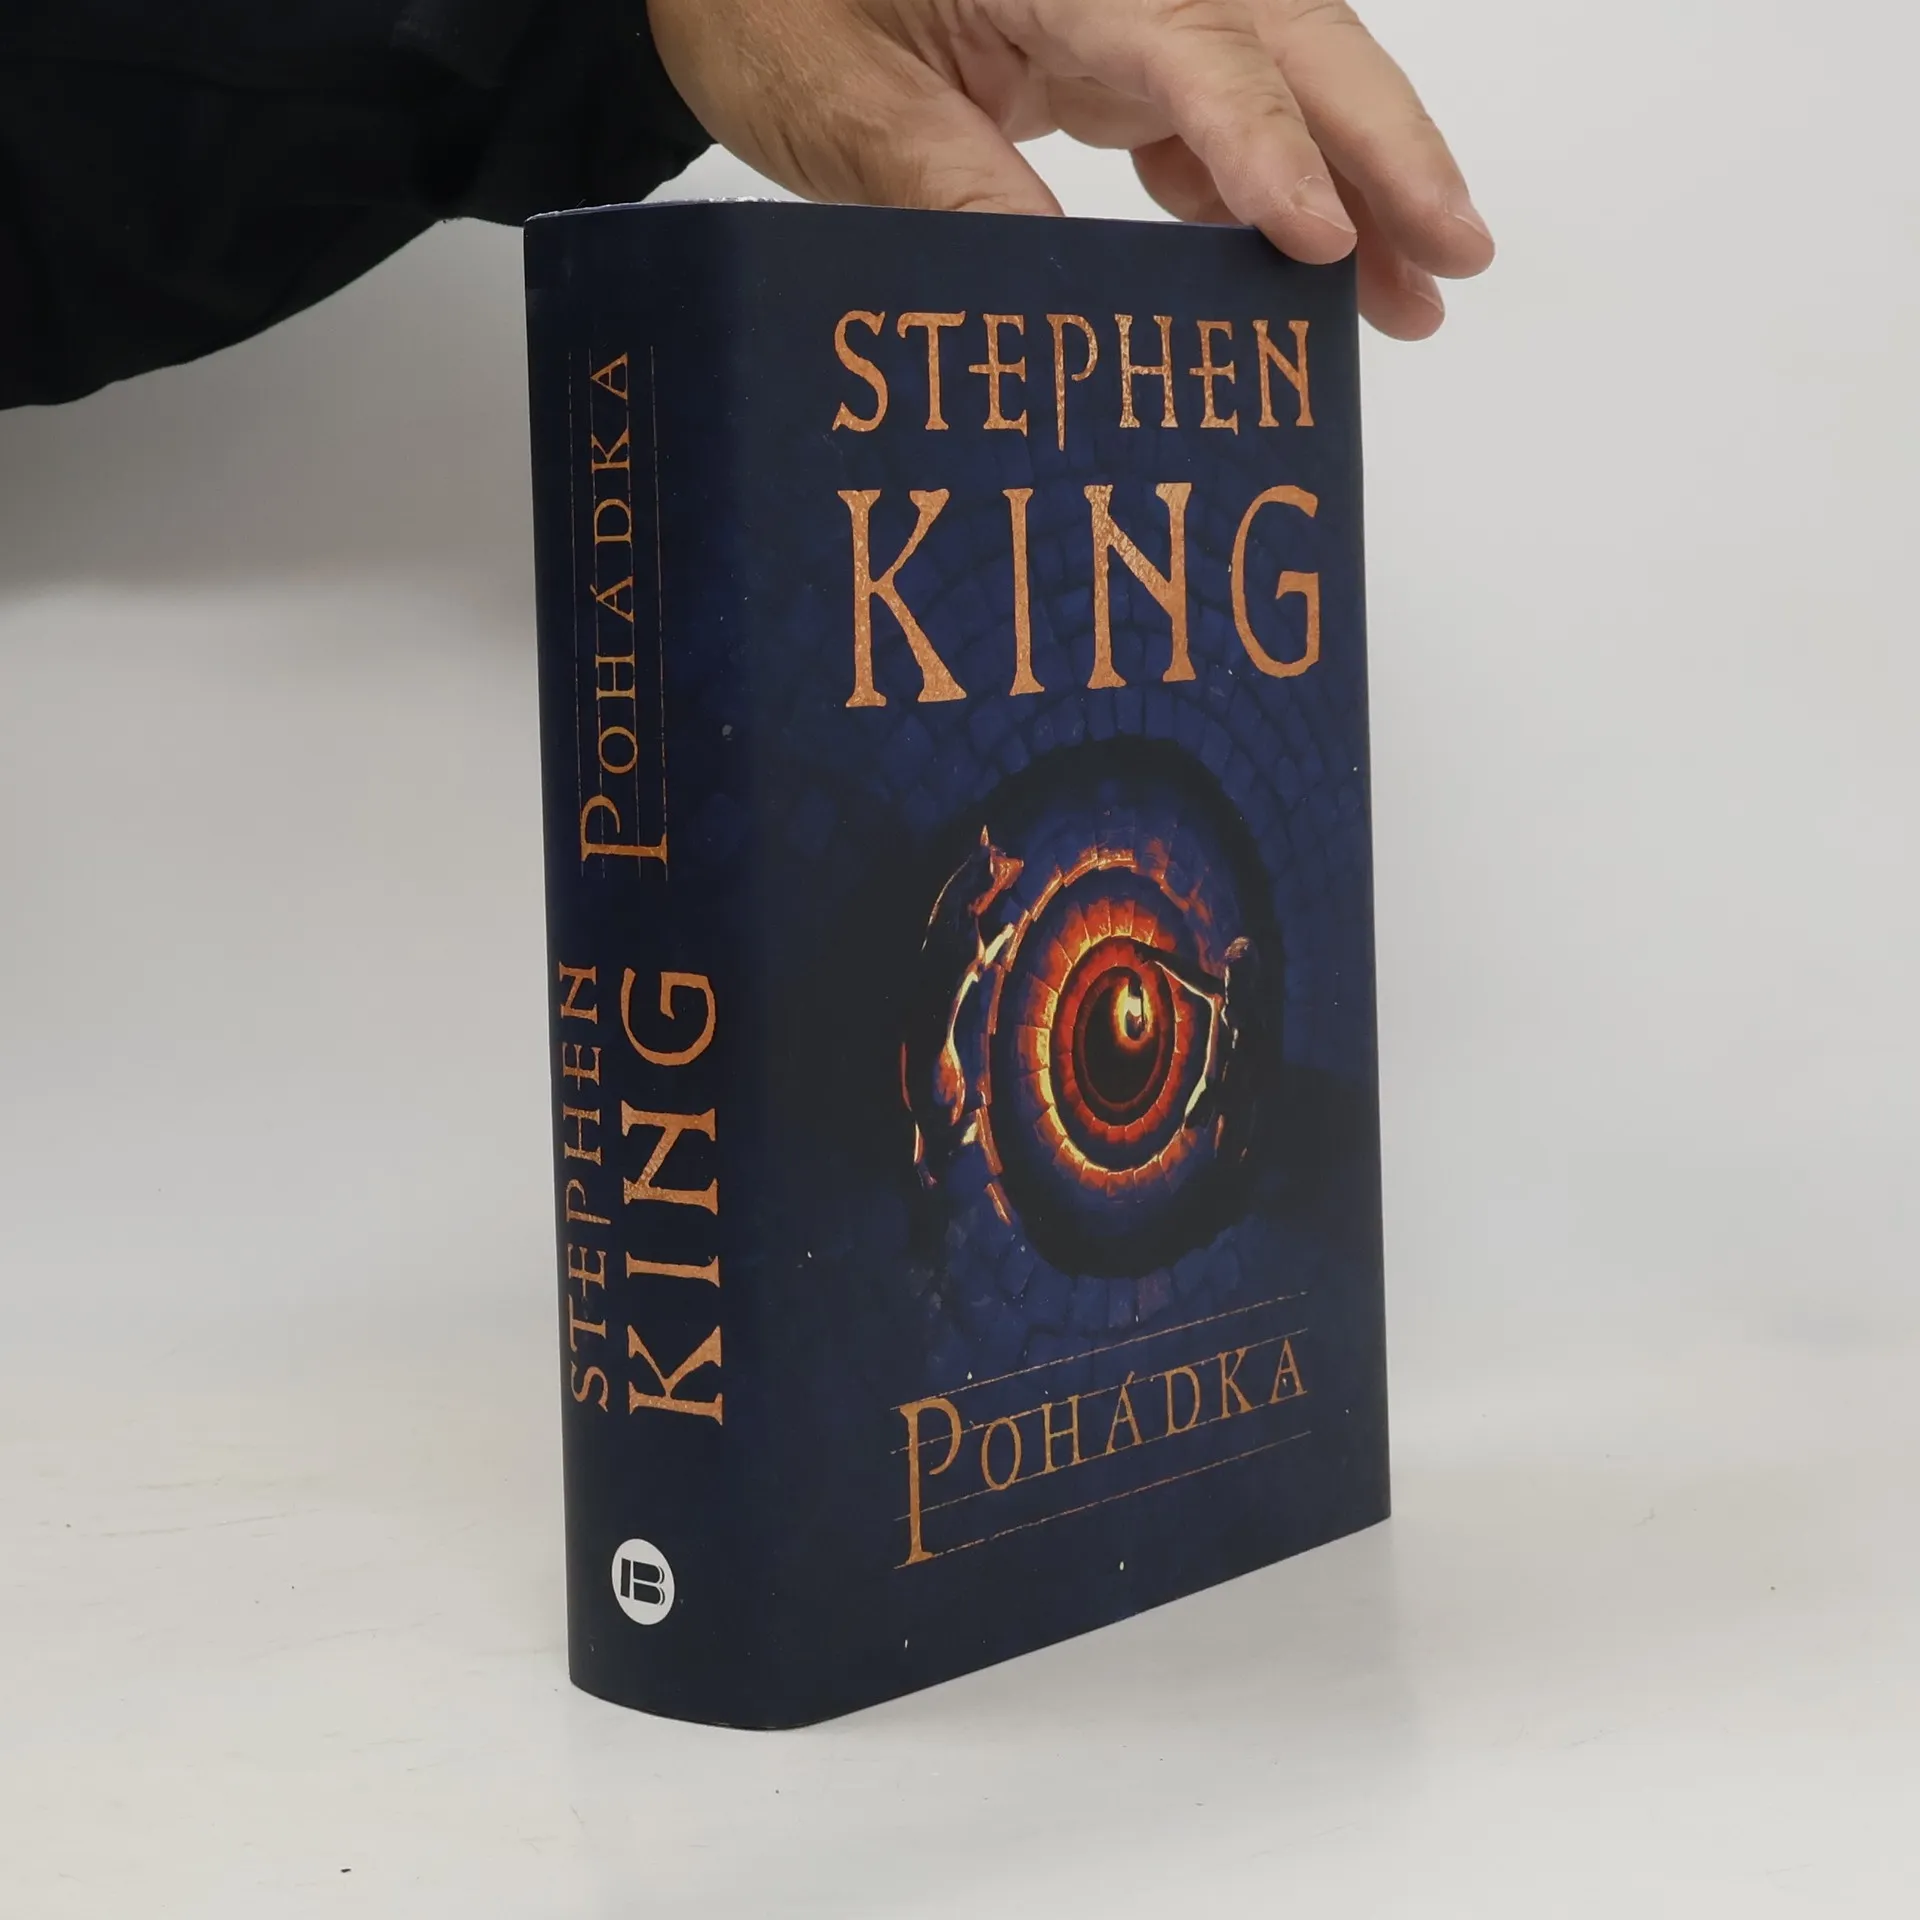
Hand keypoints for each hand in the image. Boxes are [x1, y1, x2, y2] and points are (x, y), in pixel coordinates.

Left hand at [647, 0, 1492, 339]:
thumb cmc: (763, 11)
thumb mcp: (841, 107)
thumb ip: (950, 191)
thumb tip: (1063, 309)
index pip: (1192, 46)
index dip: (1267, 146)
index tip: (1324, 243)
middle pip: (1286, 35)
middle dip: (1382, 146)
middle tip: (1457, 254)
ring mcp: (1116, 3)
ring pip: (1273, 72)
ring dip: (1350, 177)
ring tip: (1412, 293)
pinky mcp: (1104, 44)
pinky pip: (1213, 106)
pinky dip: (1262, 186)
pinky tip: (1298, 264)